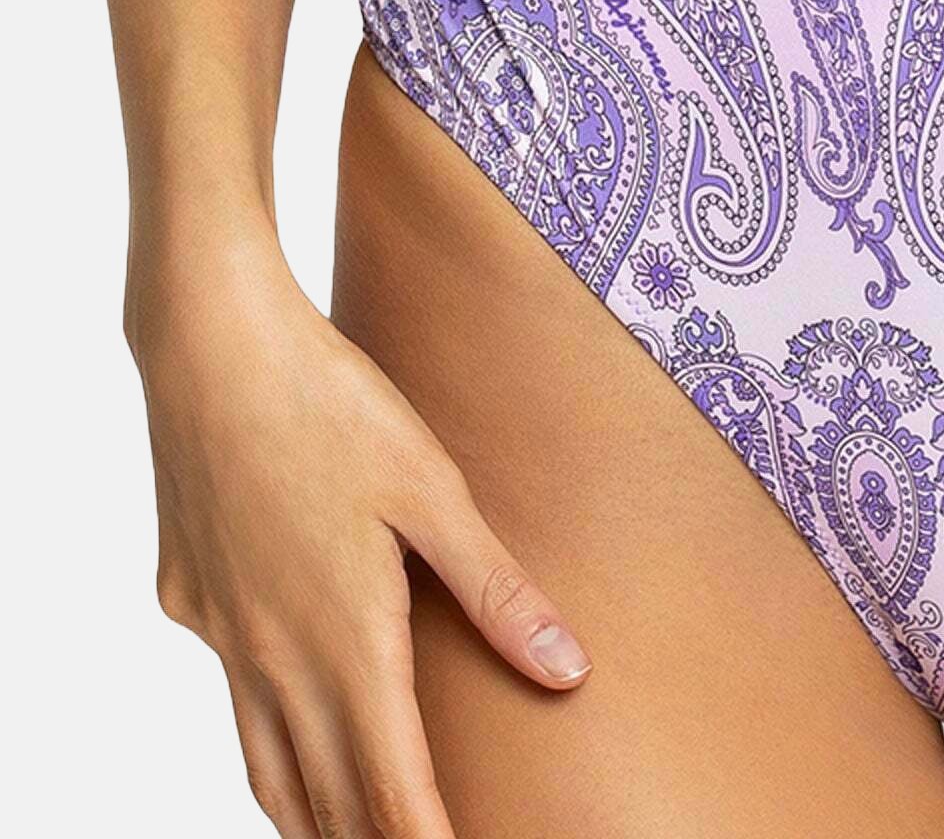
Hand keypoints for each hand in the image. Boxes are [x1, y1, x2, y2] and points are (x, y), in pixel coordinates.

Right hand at [133, 231, 589, 836]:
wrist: (211, 342)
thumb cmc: (331, 403)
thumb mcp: (432, 489)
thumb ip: (496, 588)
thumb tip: (567, 670)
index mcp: (345, 642)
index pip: (392, 792)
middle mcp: (273, 657)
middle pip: (325, 798)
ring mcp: (222, 631)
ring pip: (264, 762)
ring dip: (308, 813)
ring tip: (342, 836)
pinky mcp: (189, 596)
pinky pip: (229, 691)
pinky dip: (262, 732)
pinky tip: (279, 708)